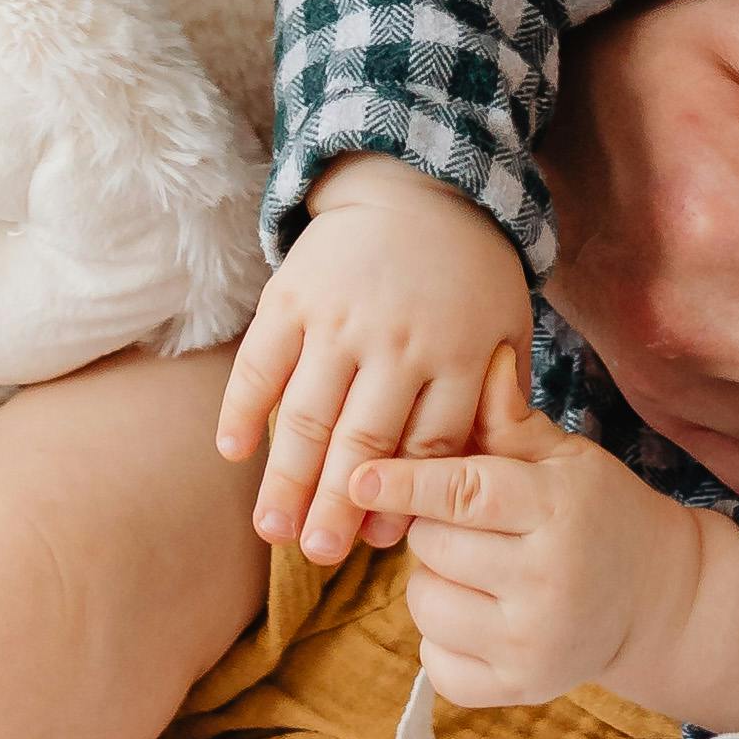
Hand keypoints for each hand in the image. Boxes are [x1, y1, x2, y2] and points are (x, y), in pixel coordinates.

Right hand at [217, 161, 532, 562]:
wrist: (417, 182)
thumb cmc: (469, 272)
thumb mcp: (506, 326)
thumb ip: (501, 399)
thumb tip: (479, 485)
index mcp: (458, 355)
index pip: (428, 448)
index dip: (402, 502)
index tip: (379, 544)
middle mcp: (398, 342)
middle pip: (363, 444)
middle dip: (335, 508)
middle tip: (317, 556)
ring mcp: (340, 318)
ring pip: (308, 416)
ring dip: (285, 479)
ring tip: (273, 532)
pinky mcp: (294, 295)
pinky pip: (261, 361)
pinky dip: (242, 408)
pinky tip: (232, 451)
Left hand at [350, 372, 738, 727]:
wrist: (655, 599)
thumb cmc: (599, 512)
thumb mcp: (564, 458)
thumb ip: (510, 420)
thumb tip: (483, 353)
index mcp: (558, 510)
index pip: (467, 494)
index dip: (407, 483)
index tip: (358, 478)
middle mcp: (547, 581)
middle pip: (434, 546)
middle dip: (432, 526)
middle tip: (466, 522)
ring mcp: (533, 643)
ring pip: (425, 603)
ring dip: (433, 580)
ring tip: (474, 565)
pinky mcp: (520, 688)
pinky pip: (435, 660)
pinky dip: (441, 635)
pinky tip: (479, 611)